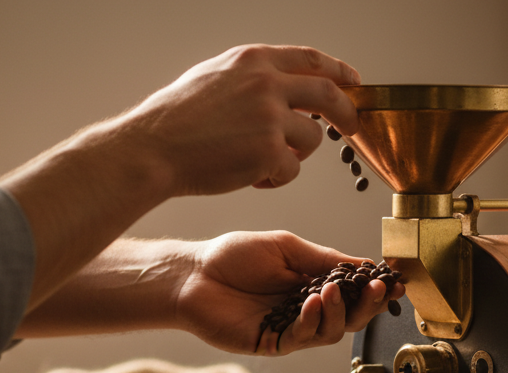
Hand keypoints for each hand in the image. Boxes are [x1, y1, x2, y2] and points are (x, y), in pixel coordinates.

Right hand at [127, 45, 360, 195]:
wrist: (155, 148)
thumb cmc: (176, 119)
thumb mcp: (214, 76)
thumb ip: (251, 76)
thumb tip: (283, 84)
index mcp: (254, 61)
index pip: (310, 59)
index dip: (338, 71)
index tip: (353, 81)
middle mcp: (267, 83)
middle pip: (328, 94)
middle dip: (346, 112)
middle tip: (352, 127)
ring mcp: (270, 117)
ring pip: (312, 139)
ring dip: (296, 154)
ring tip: (264, 162)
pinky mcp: (270, 152)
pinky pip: (292, 170)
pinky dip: (276, 178)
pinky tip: (251, 178)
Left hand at [175, 231, 405, 355]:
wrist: (192, 274)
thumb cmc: (232, 257)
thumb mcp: (286, 247)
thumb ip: (323, 259)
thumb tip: (362, 265)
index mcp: (311, 286)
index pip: (352, 293)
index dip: (375, 290)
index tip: (395, 282)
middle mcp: (305, 311)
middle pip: (350, 318)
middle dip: (368, 306)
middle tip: (378, 291)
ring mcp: (289, 330)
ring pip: (331, 332)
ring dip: (339, 313)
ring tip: (332, 292)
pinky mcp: (271, 343)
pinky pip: (302, 339)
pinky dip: (313, 322)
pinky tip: (313, 303)